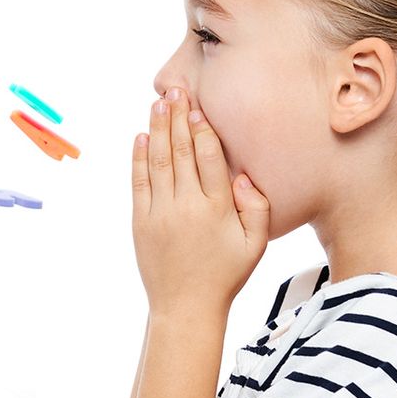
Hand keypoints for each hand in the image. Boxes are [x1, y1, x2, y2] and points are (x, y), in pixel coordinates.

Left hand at [131, 88, 269, 318]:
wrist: (186, 307)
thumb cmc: (226, 274)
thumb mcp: (256, 244)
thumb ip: (258, 207)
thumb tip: (243, 176)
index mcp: (217, 209)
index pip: (209, 159)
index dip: (203, 131)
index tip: (198, 108)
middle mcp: (186, 207)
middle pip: (181, 152)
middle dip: (178, 118)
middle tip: (176, 90)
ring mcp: (160, 214)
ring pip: (158, 162)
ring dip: (157, 130)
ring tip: (158, 103)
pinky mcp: (140, 223)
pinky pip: (138, 183)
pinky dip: (139, 158)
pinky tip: (141, 137)